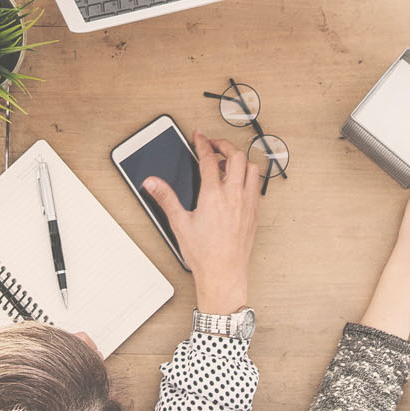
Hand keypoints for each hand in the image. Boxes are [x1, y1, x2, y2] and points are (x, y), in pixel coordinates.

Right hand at [143, 131, 263, 314]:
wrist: (224, 275)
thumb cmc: (204, 254)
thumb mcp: (179, 223)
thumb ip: (165, 198)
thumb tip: (152, 182)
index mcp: (214, 195)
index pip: (208, 159)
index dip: (202, 143)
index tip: (198, 136)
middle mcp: (234, 196)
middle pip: (235, 157)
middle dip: (224, 145)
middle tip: (214, 145)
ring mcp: (248, 204)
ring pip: (251, 168)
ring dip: (240, 160)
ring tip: (227, 163)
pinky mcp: (254, 213)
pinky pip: (257, 186)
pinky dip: (248, 177)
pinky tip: (238, 184)